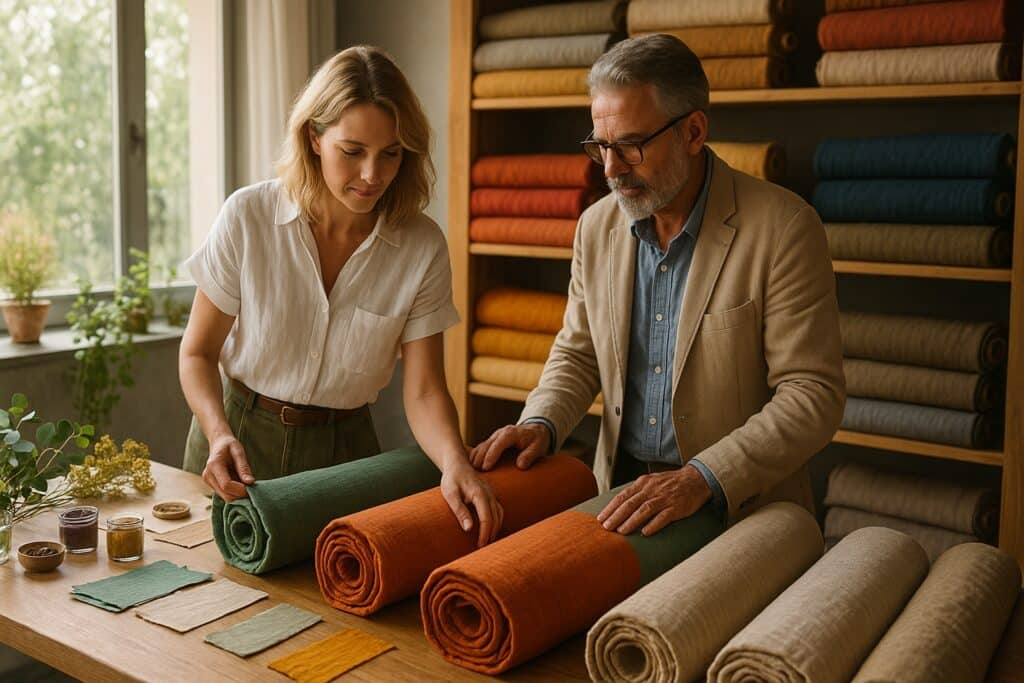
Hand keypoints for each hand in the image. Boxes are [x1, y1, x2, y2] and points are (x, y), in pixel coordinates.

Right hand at [203, 433, 254, 500]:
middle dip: (240, 495)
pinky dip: (234, 493)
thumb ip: (243, 467)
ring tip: (248, 487)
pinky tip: (242, 486)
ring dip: (238, 495)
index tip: (252, 488)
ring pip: (225, 497)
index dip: (240, 490)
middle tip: (254, 490)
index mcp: (214, 465)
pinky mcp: (211, 484)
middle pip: (225, 494)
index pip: (226, 485)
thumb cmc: (229, 445)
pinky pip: (224, 494)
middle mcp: (208, 475)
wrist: (218, 443)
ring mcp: (208, 481)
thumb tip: (250, 482)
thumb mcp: (238, 452)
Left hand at [440, 461, 504, 546]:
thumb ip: (460, 510)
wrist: (457, 463)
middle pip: (496, 518)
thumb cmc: (451, 478)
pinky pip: (498, 509)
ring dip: (496, 529)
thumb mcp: (450, 494)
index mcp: (480, 494)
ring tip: (488, 541)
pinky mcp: (490, 494)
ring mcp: (491, 493)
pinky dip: (497, 521)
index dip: (484, 534)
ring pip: (500, 514)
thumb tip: (469, 528)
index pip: (487, 518)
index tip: (479, 546)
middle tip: (483, 549)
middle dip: (491, 534)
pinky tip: (491, 529)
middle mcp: (489, 494)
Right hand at [469, 423, 549, 471]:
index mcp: (510, 433)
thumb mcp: (538, 447)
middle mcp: (500, 433)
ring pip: (481, 446)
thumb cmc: (537, 440)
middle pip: (486, 445)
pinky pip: (481, 448)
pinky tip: (470, 466)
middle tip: (474, 472)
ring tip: (470, 471)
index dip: (491, 456)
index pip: (498, 444)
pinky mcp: (492, 441)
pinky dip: (475, 456)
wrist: (535, 430)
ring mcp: (494, 437)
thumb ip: (530, 455)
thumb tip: (520, 465)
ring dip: (475, 458)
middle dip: (479, 458)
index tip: (486, 467)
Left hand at [596, 465, 711, 535]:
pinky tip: (645, 533)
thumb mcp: (651, 482)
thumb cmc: (670, 483)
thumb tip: (618, 505)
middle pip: (630, 503)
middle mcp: (652, 490)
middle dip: (616, 516)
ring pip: (644, 510)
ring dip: (631, 521)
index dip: (611, 508)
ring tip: (621, 532)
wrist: (696, 479)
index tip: (600, 519)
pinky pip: (664, 516)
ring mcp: (664, 498)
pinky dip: (654, 524)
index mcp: (643, 483)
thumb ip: (636, 492)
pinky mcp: (677, 507)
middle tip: (606, 527)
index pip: (622, 496)